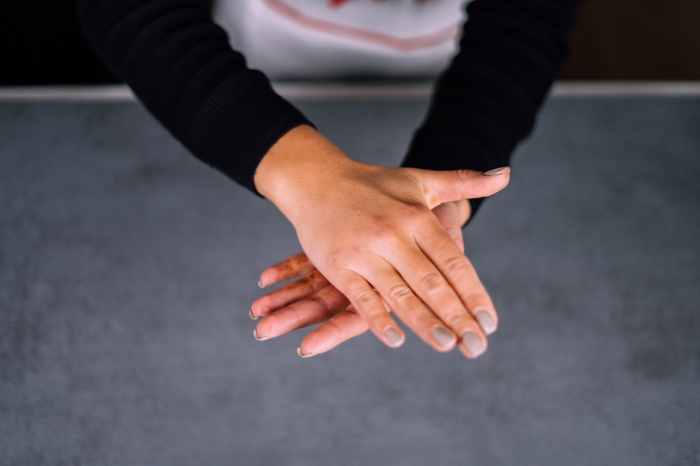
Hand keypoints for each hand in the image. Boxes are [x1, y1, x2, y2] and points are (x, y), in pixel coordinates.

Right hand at [253, 125, 508, 358]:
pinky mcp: (338, 264)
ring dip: (425, 322)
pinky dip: (378, 319)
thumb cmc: (372, 184)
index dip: (474, 294)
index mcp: (417, 217)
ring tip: (447, 345)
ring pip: (400, 293)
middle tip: (478, 346)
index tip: (490, 322)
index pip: (453, 263)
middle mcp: (393, 234)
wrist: (316, 178)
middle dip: (457, 317)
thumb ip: (463, 182)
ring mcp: (364, 251)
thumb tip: (505, 175)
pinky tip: (396, 340)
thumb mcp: (419, 180)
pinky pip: (361, 297)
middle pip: (432, 283)